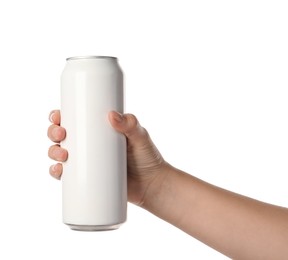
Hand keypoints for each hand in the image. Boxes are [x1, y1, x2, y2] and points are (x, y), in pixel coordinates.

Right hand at [47, 110, 167, 205]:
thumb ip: (131, 124)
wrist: (152, 185)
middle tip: (61, 135)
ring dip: (53, 152)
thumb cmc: (147, 158)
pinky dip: (57, 173)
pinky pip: (67, 176)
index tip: (58, 116)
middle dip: (53, 132)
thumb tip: (112, 115)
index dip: (60, 116)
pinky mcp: (89, 180)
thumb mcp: (141, 137)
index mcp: (99, 130)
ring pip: (61, 154)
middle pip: (63, 136)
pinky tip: (57, 171)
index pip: (76, 119)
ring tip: (62, 155)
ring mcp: (88, 163)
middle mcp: (90, 145)